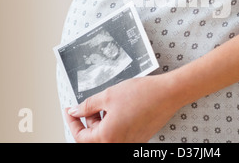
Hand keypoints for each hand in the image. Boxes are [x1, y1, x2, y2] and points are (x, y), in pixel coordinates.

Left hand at [65, 75, 179, 142]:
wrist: (168, 94)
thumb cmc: (142, 94)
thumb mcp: (108, 95)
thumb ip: (88, 105)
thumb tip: (75, 111)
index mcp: (108, 137)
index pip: (81, 136)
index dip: (73, 122)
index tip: (70, 111)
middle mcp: (119, 144)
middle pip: (94, 138)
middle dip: (89, 121)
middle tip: (90, 104)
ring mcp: (130, 142)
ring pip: (107, 136)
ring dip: (102, 122)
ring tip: (107, 102)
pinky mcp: (139, 138)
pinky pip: (120, 134)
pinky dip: (114, 124)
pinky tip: (118, 108)